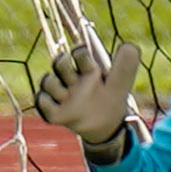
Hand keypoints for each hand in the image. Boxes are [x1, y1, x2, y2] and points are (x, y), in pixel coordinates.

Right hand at [35, 43, 141, 160]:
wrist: (105, 126)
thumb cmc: (110, 100)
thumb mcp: (121, 83)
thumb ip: (126, 65)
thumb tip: (130, 44)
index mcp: (87, 68)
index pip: (79, 52)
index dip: (81, 55)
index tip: (93, 70)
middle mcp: (71, 78)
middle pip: (59, 62)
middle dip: (65, 67)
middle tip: (76, 81)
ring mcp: (61, 94)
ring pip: (48, 81)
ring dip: (58, 89)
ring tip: (70, 99)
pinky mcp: (53, 110)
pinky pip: (41, 100)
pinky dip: (47, 103)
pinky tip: (60, 109)